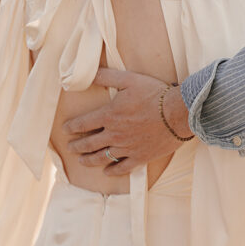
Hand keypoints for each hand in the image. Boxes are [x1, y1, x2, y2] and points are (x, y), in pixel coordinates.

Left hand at [63, 68, 188, 176]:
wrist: (178, 113)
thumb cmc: (155, 94)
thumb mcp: (129, 79)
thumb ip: (107, 77)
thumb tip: (88, 73)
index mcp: (108, 115)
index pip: (83, 124)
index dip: (72, 127)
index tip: (66, 129)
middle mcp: (114, 134)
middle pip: (89, 143)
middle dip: (77, 146)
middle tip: (70, 147)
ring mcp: (126, 148)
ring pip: (102, 157)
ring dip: (89, 160)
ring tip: (82, 161)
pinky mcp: (140, 157)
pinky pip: (122, 167)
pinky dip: (112, 170)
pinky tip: (107, 172)